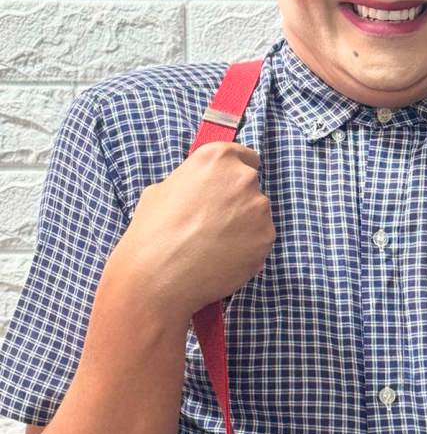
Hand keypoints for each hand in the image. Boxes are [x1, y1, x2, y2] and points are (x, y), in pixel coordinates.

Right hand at [102, 141, 276, 320]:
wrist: (157, 277)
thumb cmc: (152, 232)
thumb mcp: (161, 190)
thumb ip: (191, 182)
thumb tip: (201, 189)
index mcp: (217, 158)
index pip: (245, 156)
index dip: (235, 173)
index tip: (228, 187)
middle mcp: (243, 177)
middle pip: (251, 186)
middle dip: (237, 201)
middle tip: (214, 222)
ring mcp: (259, 208)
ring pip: (257, 214)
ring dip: (244, 225)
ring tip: (214, 244)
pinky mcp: (266, 237)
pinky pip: (260, 239)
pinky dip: (247, 248)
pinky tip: (223, 258)